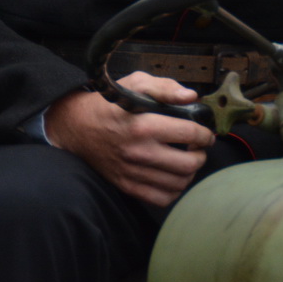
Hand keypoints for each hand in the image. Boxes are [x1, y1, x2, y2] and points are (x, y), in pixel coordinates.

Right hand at [45, 72, 214, 205]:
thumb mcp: (135, 83)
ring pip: (178, 183)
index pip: (189, 133)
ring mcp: (133, 171)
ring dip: (190, 173)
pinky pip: (161, 198)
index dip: (205, 134)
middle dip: (201, 155)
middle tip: (199, 148)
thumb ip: (165, 87)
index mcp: (144, 125)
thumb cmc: (109, 104)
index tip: (205, 133)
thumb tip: (191, 96)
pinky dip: (173, 190)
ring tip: (187, 161)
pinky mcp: (127, 185)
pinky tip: (173, 177)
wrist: (77, 127)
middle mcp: (139, 151)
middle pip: (188, 163)